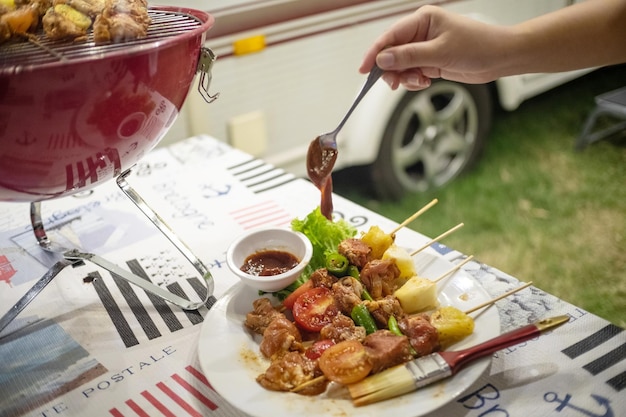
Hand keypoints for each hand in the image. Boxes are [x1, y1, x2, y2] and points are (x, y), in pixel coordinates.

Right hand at [359, 5, 509, 90]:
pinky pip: (411, 73)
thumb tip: (382, 59)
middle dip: (391, 69)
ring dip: (404, 77)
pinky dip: (413, 81)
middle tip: (394, 83)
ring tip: (418, 81)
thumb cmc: (477, 46)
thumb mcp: (439, 52)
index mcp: (422, 20)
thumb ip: (408, 57)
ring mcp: (424, 48)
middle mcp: (420, 32)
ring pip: (400, 66)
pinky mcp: (430, 61)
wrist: (499, 57)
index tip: (364, 69)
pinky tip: (424, 81)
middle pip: (392, 53)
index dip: (374, 53)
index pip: (390, 36)